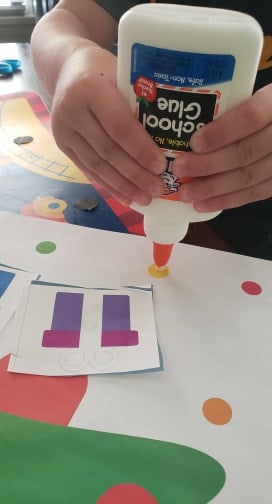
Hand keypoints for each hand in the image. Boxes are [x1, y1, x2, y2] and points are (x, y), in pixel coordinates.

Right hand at [51, 44, 164, 205]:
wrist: (66, 68)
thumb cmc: (104, 70)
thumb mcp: (122, 74)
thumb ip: (139, 102)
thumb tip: (173, 138)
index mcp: (90, 89)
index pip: (119, 126)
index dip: (141, 149)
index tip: (161, 167)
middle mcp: (72, 111)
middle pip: (108, 150)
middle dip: (135, 174)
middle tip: (158, 189)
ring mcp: (63, 131)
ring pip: (97, 165)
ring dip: (123, 186)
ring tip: (145, 199)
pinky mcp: (62, 145)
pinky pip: (87, 170)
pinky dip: (109, 185)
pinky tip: (125, 197)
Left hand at [172, 84, 271, 211]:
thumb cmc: (262, 108)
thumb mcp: (251, 95)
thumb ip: (228, 106)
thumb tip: (186, 121)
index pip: (251, 117)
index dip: (222, 132)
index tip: (195, 142)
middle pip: (246, 152)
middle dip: (208, 164)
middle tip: (180, 168)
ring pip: (249, 177)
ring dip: (213, 188)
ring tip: (186, 193)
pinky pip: (255, 193)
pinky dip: (227, 200)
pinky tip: (203, 204)